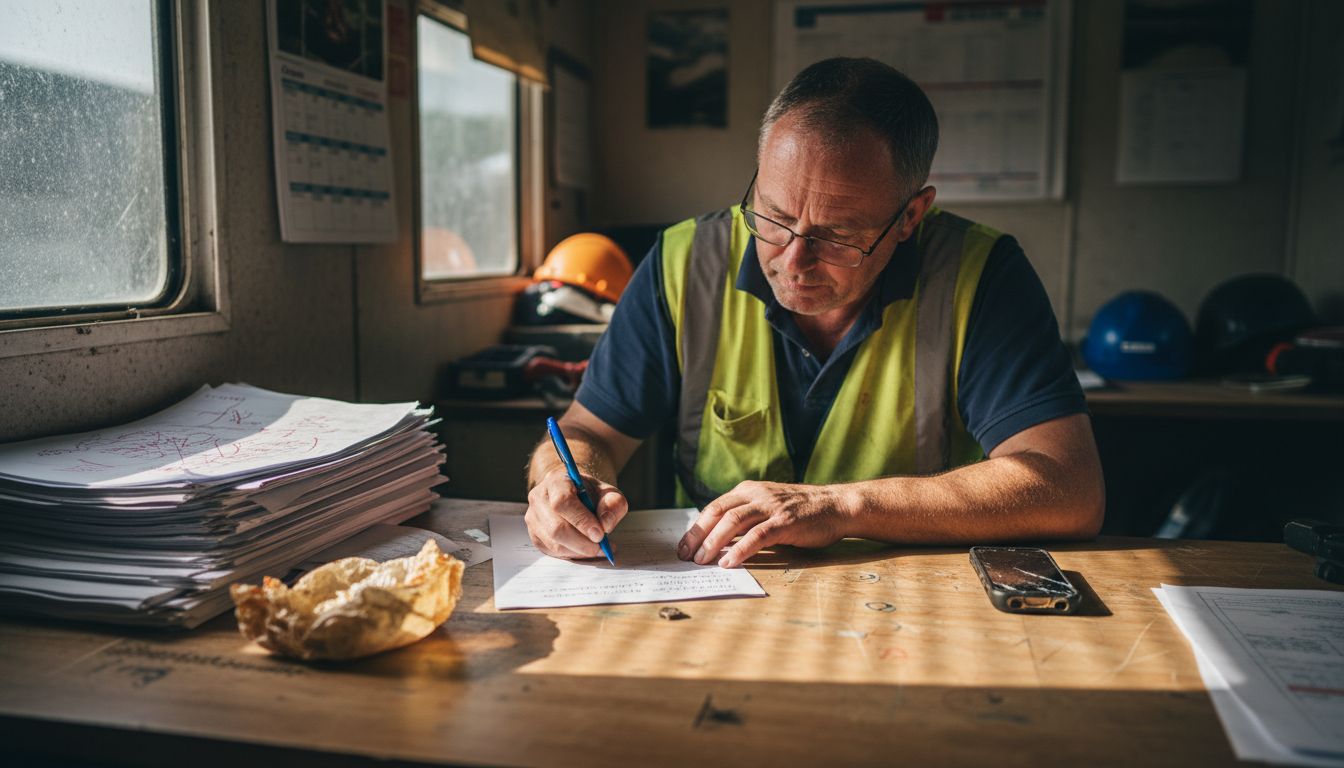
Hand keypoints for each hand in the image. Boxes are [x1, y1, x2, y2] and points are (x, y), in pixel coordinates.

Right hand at [525, 468, 627, 558]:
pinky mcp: (534, 534)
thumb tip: (605, 525)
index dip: (581, 521)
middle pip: (556, 527)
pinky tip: (585, 549)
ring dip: (579, 551)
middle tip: (601, 547)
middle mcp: (539, 497)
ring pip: (554, 543)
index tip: (599, 534)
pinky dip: (572, 554)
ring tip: (598, 549)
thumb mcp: (608, 493)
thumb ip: (613, 504)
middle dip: (582, 542)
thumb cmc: (591, 493)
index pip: (563, 502)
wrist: (575, 494)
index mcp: (556, 481)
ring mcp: (533, 517)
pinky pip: (552, 551)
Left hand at [677, 480, 854, 568]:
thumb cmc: (802, 511)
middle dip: (698, 535)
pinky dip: (740, 550)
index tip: (684, 547)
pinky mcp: (786, 522)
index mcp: (749, 490)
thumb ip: (747, 519)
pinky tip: (729, 563)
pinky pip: (757, 535)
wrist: (836, 505)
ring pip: (733, 522)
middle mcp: (756, 495)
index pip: (715, 507)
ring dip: (714, 543)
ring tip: (703, 561)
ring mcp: (771, 507)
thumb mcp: (768, 507)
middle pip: (718, 513)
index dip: (696, 527)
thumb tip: (719, 542)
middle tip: (686, 556)